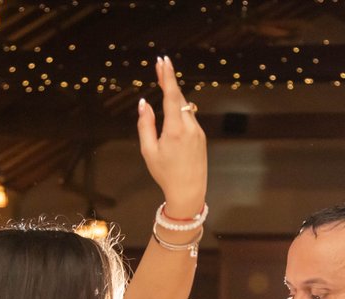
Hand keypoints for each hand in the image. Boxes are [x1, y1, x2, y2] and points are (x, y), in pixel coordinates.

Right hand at [135, 56, 206, 217]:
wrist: (189, 190)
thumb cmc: (165, 173)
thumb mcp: (148, 151)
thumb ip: (145, 125)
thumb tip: (143, 104)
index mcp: (175, 130)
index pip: (171, 96)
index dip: (167, 77)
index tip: (163, 62)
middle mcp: (190, 127)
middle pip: (179, 97)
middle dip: (169, 80)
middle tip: (161, 63)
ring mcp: (198, 131)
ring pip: (184, 108)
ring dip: (173, 98)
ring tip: (164, 82)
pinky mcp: (201, 136)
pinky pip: (189, 118)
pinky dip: (179, 113)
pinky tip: (171, 116)